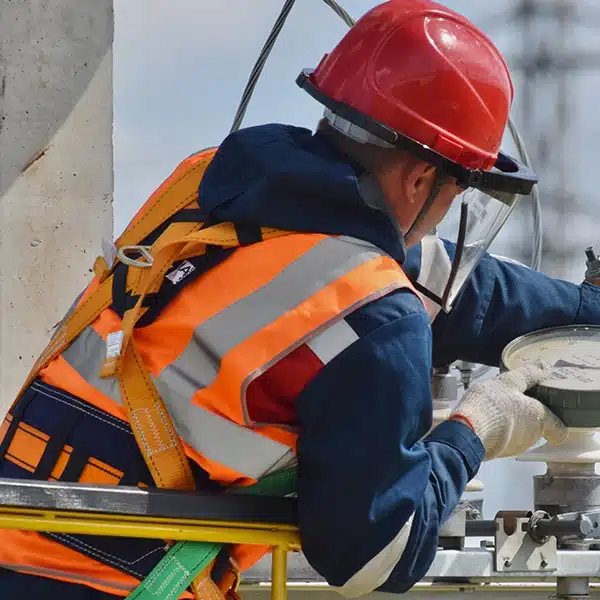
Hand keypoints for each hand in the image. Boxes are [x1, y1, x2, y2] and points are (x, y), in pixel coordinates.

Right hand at [449, 360, 566, 459]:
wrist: (467, 431)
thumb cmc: (492, 405)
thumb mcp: (509, 381)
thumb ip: (529, 375)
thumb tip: (544, 367)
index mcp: (540, 420)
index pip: (559, 429)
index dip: (556, 421)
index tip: (549, 413)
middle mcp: (531, 437)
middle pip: (536, 427)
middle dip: (526, 416)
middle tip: (513, 401)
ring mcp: (514, 447)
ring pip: (518, 433)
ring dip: (510, 423)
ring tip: (495, 408)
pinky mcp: (497, 452)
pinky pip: (502, 440)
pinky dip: (497, 431)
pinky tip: (486, 419)